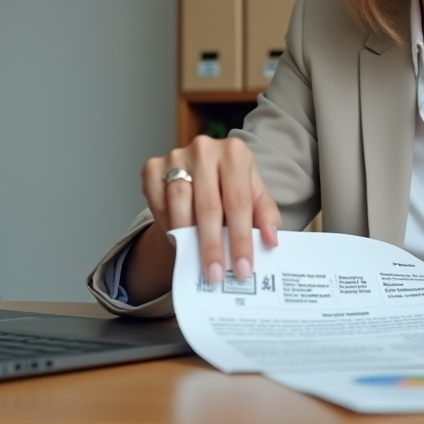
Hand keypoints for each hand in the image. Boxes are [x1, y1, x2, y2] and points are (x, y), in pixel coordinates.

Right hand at [123, 136, 280, 303]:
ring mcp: (176, 155)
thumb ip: (266, 216)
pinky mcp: (152, 166)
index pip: (239, 202)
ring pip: (179, 202)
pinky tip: (176, 239)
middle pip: (208, 205)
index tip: (243, 268)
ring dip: (186, 237)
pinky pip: (157, 201)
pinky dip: (165, 223)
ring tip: (195, 261)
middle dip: (212, 245)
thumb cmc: (232, 186)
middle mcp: (205, 149)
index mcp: (235, 152)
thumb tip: (271, 239)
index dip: (241, 239)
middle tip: (216, 274)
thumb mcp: (255, 197)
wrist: (204, 175)